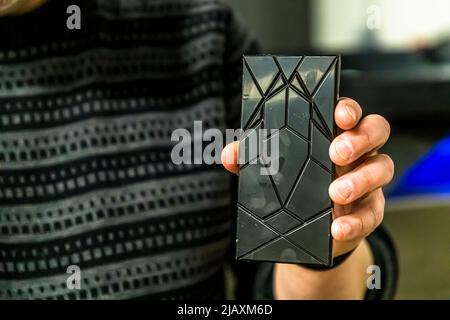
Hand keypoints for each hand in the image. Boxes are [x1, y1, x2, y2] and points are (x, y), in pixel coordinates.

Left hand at [221, 97, 393, 256]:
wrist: (308, 231)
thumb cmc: (294, 189)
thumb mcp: (272, 171)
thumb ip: (252, 159)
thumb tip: (229, 154)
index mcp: (331, 135)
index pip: (347, 113)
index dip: (348, 109)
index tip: (339, 115)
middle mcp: (356, 153)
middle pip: (376, 130)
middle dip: (360, 138)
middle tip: (336, 152)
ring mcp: (367, 180)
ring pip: (382, 167)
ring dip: (361, 178)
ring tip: (336, 193)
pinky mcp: (370, 210)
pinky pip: (372, 213)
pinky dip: (355, 221)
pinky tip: (337, 228)